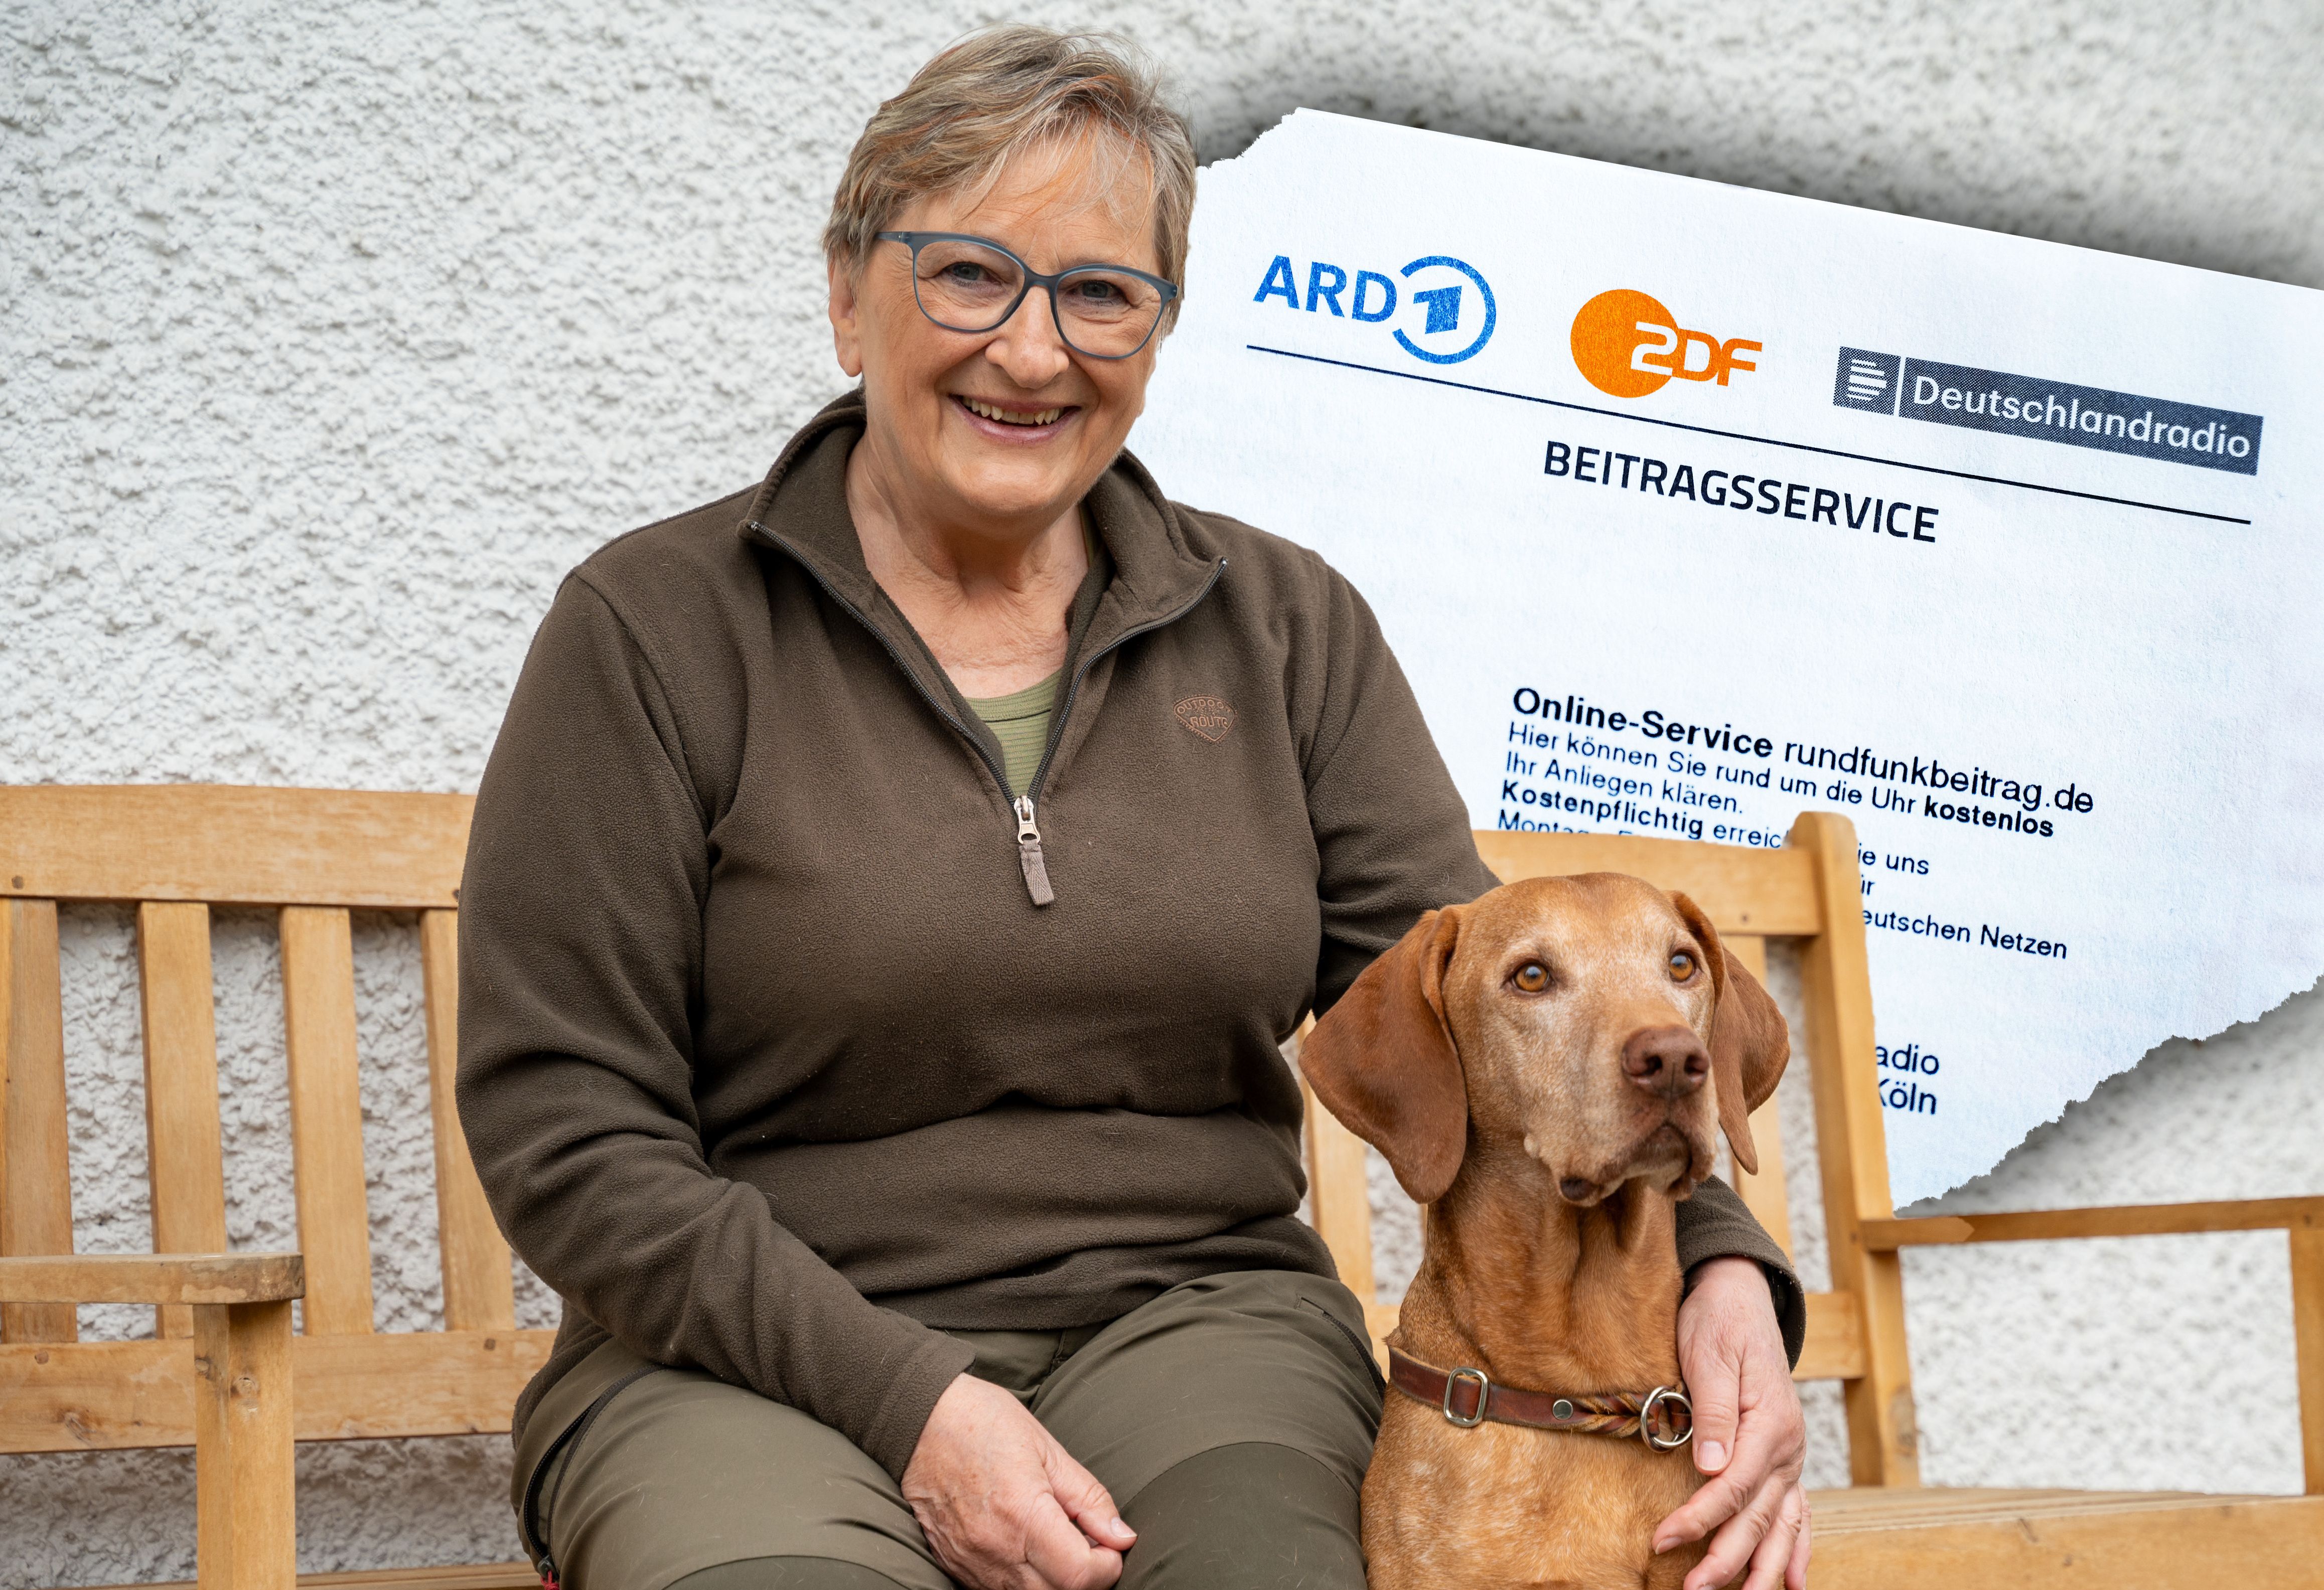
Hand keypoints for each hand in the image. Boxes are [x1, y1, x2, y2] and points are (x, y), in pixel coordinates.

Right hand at [901, 1372, 1136, 1589]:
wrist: (917, 1418)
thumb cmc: (983, 1421)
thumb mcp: (1047, 1448)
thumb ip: (1088, 1498)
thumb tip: (1122, 1536)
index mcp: (1023, 1513)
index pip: (1079, 1576)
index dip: (1107, 1567)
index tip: (1110, 1544)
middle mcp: (994, 1548)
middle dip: (1084, 1579)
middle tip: (1089, 1545)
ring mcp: (969, 1562)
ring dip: (1052, 1582)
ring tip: (1057, 1543)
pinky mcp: (953, 1565)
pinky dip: (1022, 1581)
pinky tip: (1026, 1549)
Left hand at [1656, 1257, 1810, 1589]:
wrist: (1740, 1296)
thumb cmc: (1717, 1321)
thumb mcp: (1709, 1354)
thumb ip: (1713, 1411)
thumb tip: (1709, 1467)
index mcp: (1769, 1423)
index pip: (1732, 1486)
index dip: (1699, 1518)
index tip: (1663, 1539)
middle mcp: (1788, 1447)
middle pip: (1757, 1516)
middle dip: (1727, 1559)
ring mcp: (1791, 1456)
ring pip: (1783, 1524)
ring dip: (1766, 1568)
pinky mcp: (1784, 1458)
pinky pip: (1797, 1512)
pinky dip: (1797, 1548)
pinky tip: (1796, 1583)